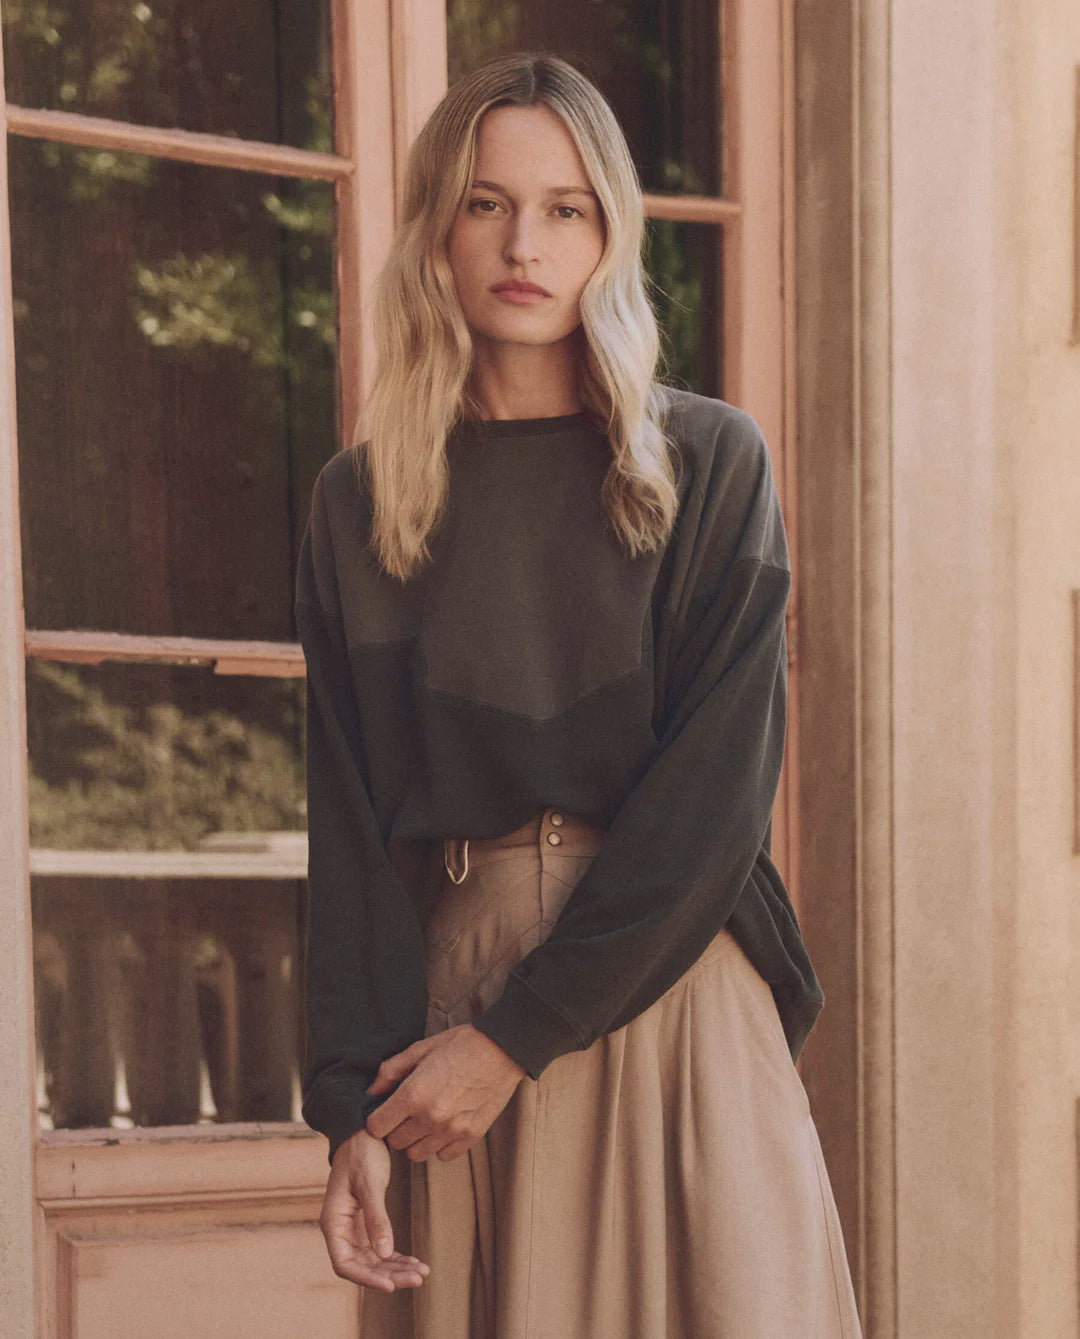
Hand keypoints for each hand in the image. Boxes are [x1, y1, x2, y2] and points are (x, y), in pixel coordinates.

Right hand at [319, 1126, 430, 1290]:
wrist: (362, 1131)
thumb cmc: (361, 1153)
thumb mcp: (370, 1183)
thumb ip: (376, 1218)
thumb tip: (385, 1253)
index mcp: (333, 1222)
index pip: (344, 1263)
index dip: (366, 1278)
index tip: (391, 1285)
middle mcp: (340, 1230)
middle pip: (362, 1265)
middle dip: (389, 1275)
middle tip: (418, 1278)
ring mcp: (352, 1228)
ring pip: (373, 1259)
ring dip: (396, 1268)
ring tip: (422, 1272)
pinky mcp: (365, 1222)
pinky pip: (379, 1248)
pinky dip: (396, 1256)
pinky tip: (414, 1260)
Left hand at [365, 1024, 526, 1162]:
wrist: (501, 1050)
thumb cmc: (460, 1045)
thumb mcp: (420, 1049)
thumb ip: (390, 1071)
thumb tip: (372, 1092)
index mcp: (413, 1094)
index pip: (376, 1127)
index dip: (377, 1118)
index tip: (385, 1112)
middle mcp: (430, 1117)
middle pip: (395, 1143)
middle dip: (396, 1129)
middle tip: (406, 1113)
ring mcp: (451, 1130)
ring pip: (416, 1154)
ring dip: (416, 1139)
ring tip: (426, 1119)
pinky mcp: (470, 1137)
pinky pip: (442, 1156)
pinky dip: (439, 1145)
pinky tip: (444, 1125)